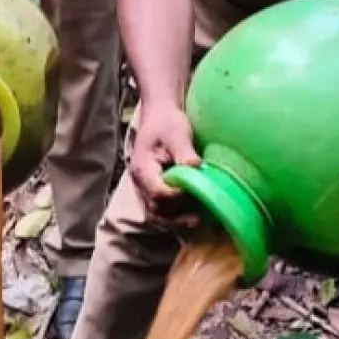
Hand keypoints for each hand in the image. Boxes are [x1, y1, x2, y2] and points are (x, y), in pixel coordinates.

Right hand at [128, 102, 201, 223]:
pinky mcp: (153, 189)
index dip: (175, 196)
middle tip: (198, 217)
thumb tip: (195, 165)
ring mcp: (144, 187)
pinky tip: (190, 215)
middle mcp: (140, 182)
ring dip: (174, 220)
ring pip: (156, 213)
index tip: (194, 192)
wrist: (159, 116)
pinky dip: (173, 215)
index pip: (157, 191)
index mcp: (143, 168)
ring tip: (195, 221)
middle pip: (155, 208)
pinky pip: (160, 209)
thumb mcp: (177, 132)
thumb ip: (184, 151)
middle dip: (176, 215)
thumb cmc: (167, 122)